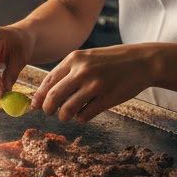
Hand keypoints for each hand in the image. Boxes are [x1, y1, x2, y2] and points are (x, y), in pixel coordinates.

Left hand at [32, 44, 154, 122]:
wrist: (141, 61)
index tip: (35, 106)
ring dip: (64, 116)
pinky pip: (84, 116)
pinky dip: (81, 118)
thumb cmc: (110, 61)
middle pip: (53, 97)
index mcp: (74, 59)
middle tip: (50, 113)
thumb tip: (45, 93)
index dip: (39, 96)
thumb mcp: (87, 58)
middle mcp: (82, 71)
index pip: (48, 81)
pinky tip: (85, 113)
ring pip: (67, 110)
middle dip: (47, 109)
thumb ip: (68, 72)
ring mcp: (94, 86)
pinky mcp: (106, 99)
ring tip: (67, 115)